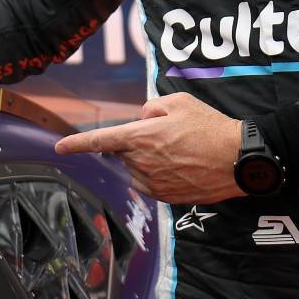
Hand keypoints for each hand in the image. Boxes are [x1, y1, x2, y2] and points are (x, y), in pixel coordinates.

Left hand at [54, 93, 244, 203]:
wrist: (239, 159)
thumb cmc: (211, 126)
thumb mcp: (179, 102)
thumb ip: (151, 107)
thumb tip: (142, 119)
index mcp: (141, 136)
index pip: (100, 140)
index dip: (77, 143)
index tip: (59, 148)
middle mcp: (141, 162)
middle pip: (123, 152)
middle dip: (135, 142)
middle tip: (167, 135)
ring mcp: (153, 182)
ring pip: (135, 168)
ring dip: (147, 159)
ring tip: (180, 151)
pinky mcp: (165, 197)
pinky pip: (148, 183)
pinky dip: (156, 174)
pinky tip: (180, 167)